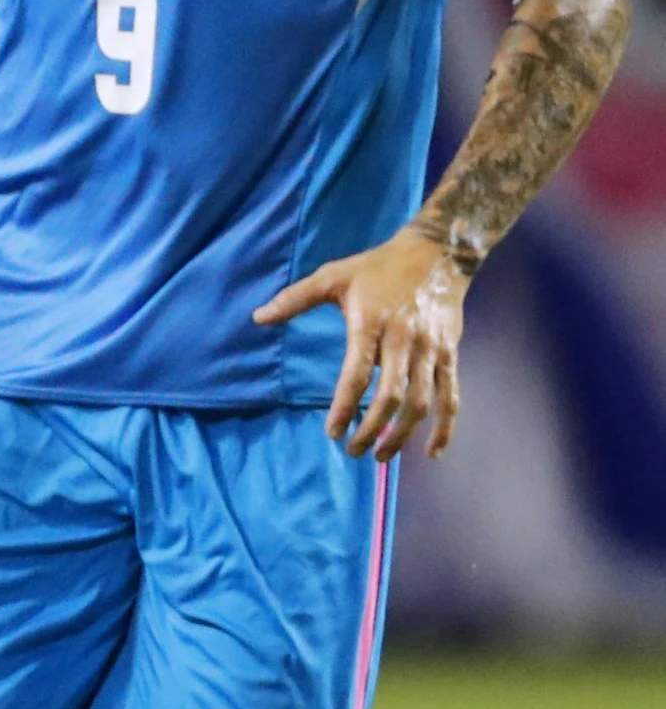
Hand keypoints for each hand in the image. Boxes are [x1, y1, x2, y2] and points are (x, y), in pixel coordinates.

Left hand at [254, 229, 468, 460]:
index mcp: (371, 324)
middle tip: (354, 451)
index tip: (332, 432)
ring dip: (402, 434)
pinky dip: (445, 426)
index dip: (345, 406)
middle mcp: (405, 341)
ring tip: (381, 455)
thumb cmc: (378, 267)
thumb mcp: (333, 276)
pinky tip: (433, 451)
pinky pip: (451, 395)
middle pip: (391, 396)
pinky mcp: (450, 354)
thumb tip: (257, 317)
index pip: (357, 374)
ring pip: (422, 402)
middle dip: (372, 429)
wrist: (438, 254)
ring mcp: (431, 350)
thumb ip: (294, 299)